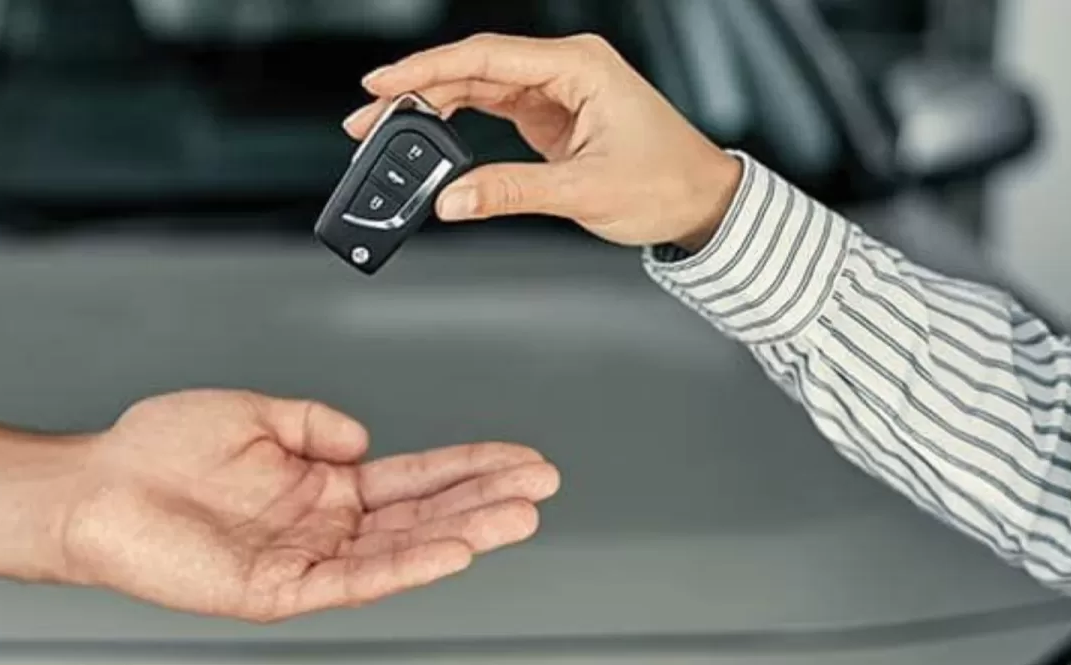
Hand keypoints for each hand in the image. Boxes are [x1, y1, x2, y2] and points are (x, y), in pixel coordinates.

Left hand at [58, 390, 558, 621]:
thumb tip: (363, 437)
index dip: (467, 467)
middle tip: (543, 487)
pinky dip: (403, 566)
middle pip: (420, 516)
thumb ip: (312, 421)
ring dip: (461, 534)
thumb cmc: (155, 453)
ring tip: (517, 517)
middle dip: (484, 500)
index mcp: (319, 483)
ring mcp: (302, 559)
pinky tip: (448, 550)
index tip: (520, 459)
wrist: (93, 488)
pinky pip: (352, 580)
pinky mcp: (276, 589)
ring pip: (398, 550)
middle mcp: (319, 525)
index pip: (411, 478)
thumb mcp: (250, 410)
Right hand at [343, 32, 743, 250]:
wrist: (702, 202)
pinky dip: (456, 120)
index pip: (487, 56)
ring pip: (477, 86)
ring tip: (385, 128)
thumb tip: (452, 199)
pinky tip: (427, 133)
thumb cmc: (667, 183)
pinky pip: (491, 107)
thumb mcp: (584, 191)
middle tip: (369, 118)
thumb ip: (511, 192)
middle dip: (417, 91)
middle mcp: (566, 68)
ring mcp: (556, 89)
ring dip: (431, 105)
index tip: (384, 85)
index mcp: (580, 65)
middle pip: (473, 67)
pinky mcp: (550, 114)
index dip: (427, 70)